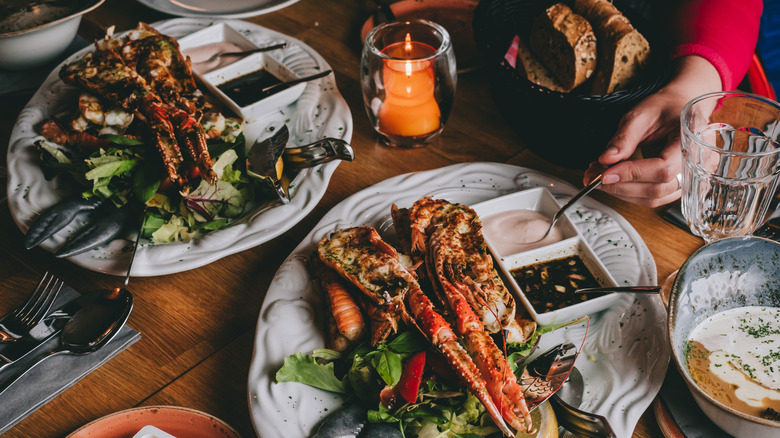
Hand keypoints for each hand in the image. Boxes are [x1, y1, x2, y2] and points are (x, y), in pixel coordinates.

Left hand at [583, 56, 721, 206]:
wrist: (681, 107)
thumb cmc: (665, 108)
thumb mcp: (641, 113)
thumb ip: (624, 137)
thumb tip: (606, 159)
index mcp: (692, 140)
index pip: (663, 168)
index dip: (632, 174)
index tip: (604, 173)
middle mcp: (698, 165)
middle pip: (657, 189)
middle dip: (621, 185)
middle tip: (595, 175)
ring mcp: (691, 179)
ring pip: (654, 199)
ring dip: (622, 192)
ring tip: (600, 176)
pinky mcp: (679, 186)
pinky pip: (655, 198)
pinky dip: (630, 193)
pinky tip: (615, 181)